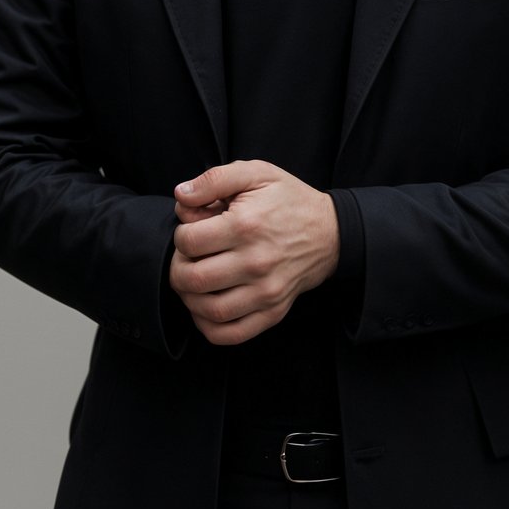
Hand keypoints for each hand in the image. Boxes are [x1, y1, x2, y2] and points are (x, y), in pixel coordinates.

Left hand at [170, 160, 339, 344]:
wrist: (330, 232)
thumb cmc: (288, 201)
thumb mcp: (255, 174)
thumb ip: (213, 179)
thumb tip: (180, 196)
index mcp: (247, 226)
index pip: (188, 242)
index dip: (181, 235)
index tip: (193, 231)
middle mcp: (256, 262)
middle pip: (193, 279)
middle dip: (178, 268)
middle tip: (187, 259)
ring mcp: (266, 292)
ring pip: (208, 311)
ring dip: (189, 298)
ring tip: (195, 282)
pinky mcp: (273, 312)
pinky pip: (231, 334)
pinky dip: (208, 327)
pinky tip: (206, 308)